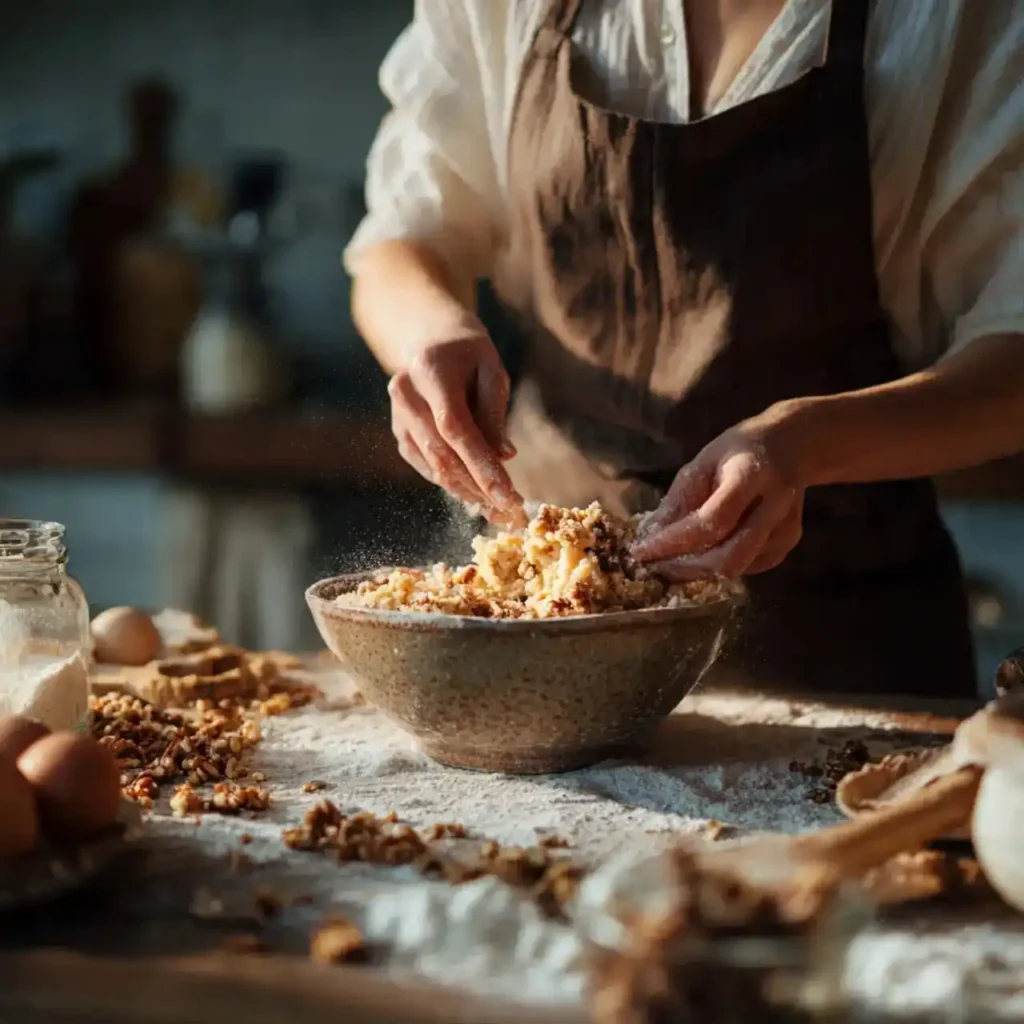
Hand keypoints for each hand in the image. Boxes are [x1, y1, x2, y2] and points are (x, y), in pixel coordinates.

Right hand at [388, 328, 523, 521]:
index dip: (480, 465)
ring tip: (498, 508)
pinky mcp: (399, 433)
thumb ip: (494, 412)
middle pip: (441, 453)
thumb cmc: (469, 353)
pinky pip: (426, 465)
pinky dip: (452, 482)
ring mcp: (397, 415)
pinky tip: (477, 493)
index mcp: (430, 370)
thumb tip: (504, 456)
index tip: (507, 495)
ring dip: (467, 491)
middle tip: (509, 509)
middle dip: (478, 486)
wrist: (430, 338)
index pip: (455, 428)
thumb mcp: (492, 370)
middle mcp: (405, 393)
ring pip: (432, 465)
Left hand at [631, 414, 804, 578]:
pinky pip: (746, 567)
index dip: (674, 542)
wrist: (789, 448)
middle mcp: (775, 506)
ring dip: (699, 571)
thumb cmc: (738, 451)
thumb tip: (651, 535)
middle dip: (686, 567)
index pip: (712, 521)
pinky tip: (704, 552)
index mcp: (751, 476)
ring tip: (673, 560)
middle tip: (656, 565)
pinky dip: (719, 565)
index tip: (642, 551)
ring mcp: (786, 529)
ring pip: (737, 568)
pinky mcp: (788, 544)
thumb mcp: (702, 461)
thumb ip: (679, 498)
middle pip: (729, 556)